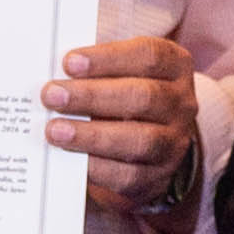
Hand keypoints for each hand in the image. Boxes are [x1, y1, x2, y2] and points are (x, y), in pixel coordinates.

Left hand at [45, 36, 202, 219]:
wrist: (148, 147)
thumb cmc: (123, 96)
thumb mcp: (118, 74)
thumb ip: (92, 69)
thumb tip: (54, 73)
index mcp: (175, 67)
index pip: (149, 56)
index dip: (108, 58)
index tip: (69, 62)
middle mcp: (181, 103)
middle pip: (143, 96)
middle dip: (92, 96)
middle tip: (52, 95)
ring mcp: (174, 143)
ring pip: (140, 139)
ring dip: (92, 135)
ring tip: (55, 130)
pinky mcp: (157, 177)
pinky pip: (128, 174)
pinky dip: (95, 165)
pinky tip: (69, 155)